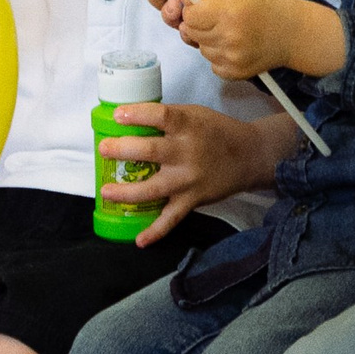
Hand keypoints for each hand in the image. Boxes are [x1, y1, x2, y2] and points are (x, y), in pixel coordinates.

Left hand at [95, 103, 289, 246]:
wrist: (250, 156)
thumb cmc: (218, 131)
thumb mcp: (195, 114)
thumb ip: (168, 117)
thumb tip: (131, 118)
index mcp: (188, 125)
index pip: (160, 116)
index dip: (137, 115)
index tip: (118, 115)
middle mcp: (187, 152)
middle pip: (151, 151)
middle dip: (123, 150)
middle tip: (104, 148)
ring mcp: (189, 179)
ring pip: (154, 188)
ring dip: (127, 192)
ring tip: (106, 191)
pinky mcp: (193, 199)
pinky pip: (172, 218)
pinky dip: (156, 231)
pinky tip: (140, 240)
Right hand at [140, 0, 272, 21]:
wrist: (273, 2)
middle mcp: (190, 1)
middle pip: (161, 1)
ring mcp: (199, 19)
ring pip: (173, 20)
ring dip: (168, 13)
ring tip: (175, 5)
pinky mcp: (210, 34)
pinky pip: (193, 37)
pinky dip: (188, 33)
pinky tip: (191, 27)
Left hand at [174, 0, 342, 81]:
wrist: (295, 34)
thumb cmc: (268, 5)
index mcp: (228, 12)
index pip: (189, 15)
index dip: (193, 9)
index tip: (203, 7)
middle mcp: (228, 37)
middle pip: (191, 32)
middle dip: (198, 24)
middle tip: (217, 18)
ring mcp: (232, 58)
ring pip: (201, 48)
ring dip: (208, 40)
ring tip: (229, 31)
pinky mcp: (235, 73)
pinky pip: (212, 64)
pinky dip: (218, 55)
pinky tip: (235, 46)